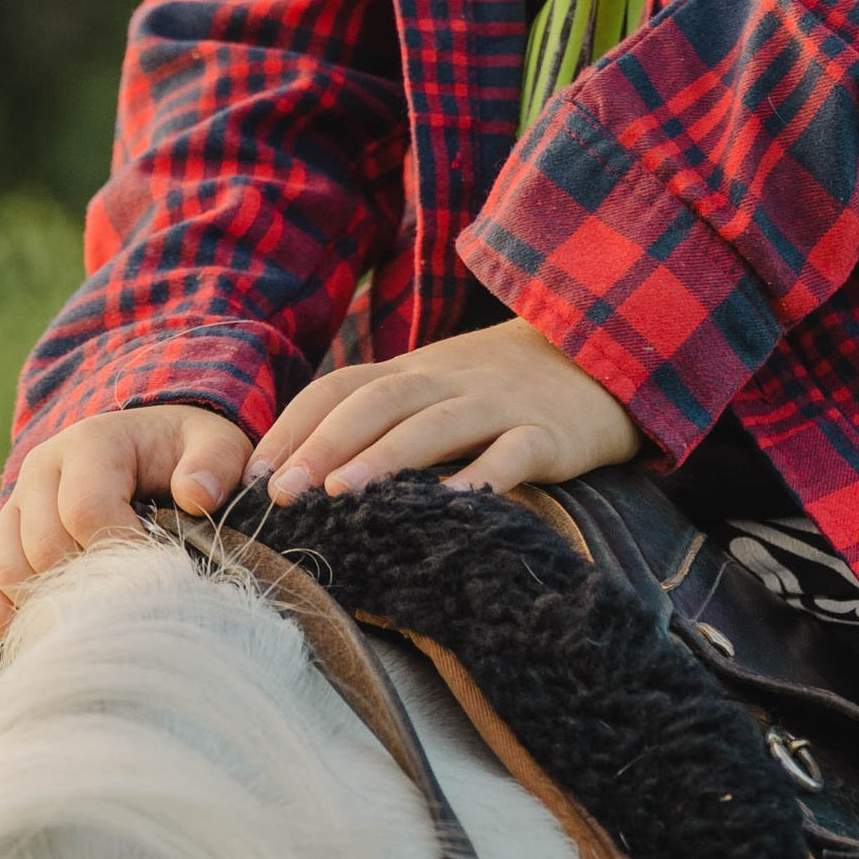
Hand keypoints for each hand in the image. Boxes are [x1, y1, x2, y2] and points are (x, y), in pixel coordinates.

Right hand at [0, 403, 252, 637]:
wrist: (151, 448)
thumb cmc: (186, 456)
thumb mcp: (216, 446)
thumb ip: (214, 464)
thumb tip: (195, 495)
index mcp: (92, 442)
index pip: (86, 511)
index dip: (122, 555)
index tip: (160, 579)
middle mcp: (44, 468)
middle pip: (43, 547)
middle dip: (89, 585)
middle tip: (132, 608)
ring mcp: (17, 502)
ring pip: (9, 567)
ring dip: (47, 602)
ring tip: (97, 621)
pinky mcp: (3, 532)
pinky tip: (30, 629)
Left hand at [245, 317, 639, 502]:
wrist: (605, 355)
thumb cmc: (503, 390)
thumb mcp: (438, 389)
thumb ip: (383, 418)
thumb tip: (301, 474)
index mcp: (413, 373)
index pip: (340, 388)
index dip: (294, 426)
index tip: (252, 476)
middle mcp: (448, 381)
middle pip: (376, 402)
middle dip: (323, 445)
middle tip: (282, 494)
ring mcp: (500, 404)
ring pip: (435, 424)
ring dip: (385, 456)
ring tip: (343, 495)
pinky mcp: (552, 433)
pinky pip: (516, 451)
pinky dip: (486, 474)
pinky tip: (456, 503)